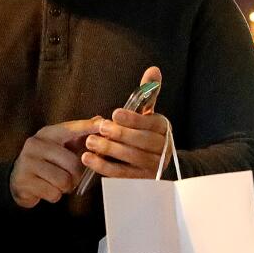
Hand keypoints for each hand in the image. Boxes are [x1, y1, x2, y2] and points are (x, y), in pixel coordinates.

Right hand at [9, 118, 101, 208]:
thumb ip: (79, 136)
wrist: (18, 181)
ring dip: (65, 187)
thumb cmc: (46, 164)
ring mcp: (27, 162)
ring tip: (58, 184)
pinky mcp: (24, 181)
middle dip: (76, 176)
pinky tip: (47, 190)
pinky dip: (55, 196)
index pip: (70, 129)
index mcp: (47, 134)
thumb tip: (100, 120)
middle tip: (71, 178)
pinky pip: (53, 193)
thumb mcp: (60, 148)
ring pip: (63, 180)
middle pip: (72, 162)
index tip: (104, 124)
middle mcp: (35, 144)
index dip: (88, 127)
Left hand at [81, 66, 169, 181]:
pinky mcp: (141, 182)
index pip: (151, 124)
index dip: (133, 119)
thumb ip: (148, 92)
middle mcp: (164, 149)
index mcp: (164, 128)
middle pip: (143, 143)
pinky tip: (89, 160)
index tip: (115, 114)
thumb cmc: (144, 132)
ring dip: (110, 151)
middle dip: (121, 135)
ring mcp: (154, 168)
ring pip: (133, 159)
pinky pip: (123, 176)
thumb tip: (153, 70)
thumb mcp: (147, 113)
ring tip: (90, 143)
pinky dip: (105, 168)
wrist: (154, 163)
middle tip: (101, 128)